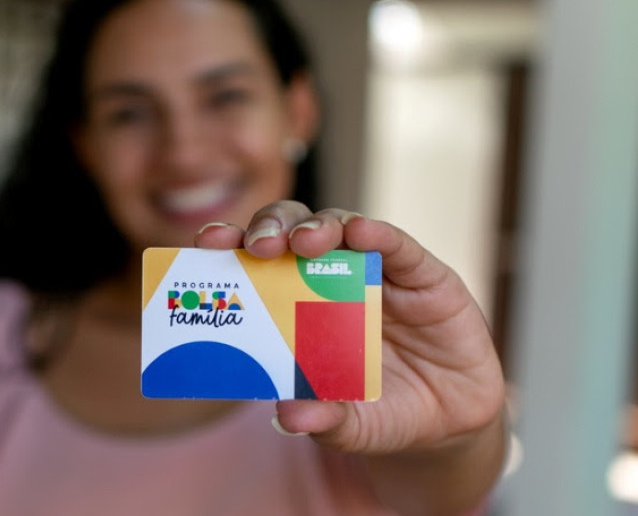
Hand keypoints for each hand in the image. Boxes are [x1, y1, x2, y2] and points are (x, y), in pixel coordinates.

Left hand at [195, 200, 505, 455]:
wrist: (447, 425)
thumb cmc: (382, 413)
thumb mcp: (351, 426)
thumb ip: (323, 420)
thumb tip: (288, 416)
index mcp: (297, 305)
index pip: (257, 263)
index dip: (232, 248)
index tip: (207, 244)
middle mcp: (331, 278)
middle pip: (292, 232)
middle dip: (271, 229)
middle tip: (258, 246)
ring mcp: (377, 272)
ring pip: (340, 227)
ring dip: (319, 228)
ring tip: (305, 242)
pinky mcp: (424, 275)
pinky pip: (399, 246)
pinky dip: (379, 235)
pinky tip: (363, 232)